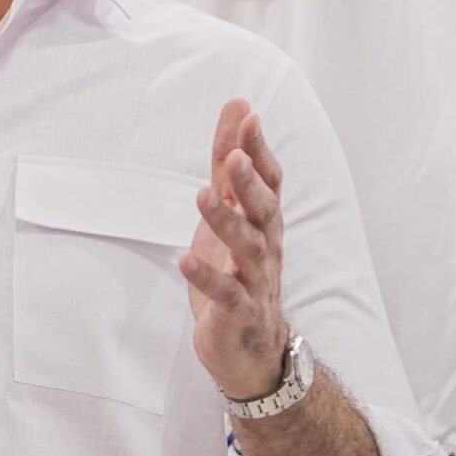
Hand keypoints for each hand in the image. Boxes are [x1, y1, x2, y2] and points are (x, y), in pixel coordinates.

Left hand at [183, 98, 293, 400]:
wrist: (250, 348)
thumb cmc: (239, 272)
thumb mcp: (232, 212)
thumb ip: (230, 164)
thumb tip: (238, 106)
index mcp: (264, 222)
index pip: (269, 180)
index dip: (259, 149)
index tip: (248, 116)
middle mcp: (266, 247)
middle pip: (264, 210)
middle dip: (250, 181)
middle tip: (234, 155)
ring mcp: (255, 281)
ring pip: (247, 248)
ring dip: (226, 222)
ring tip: (203, 197)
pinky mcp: (238, 313)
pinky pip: (226, 294)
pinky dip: (207, 277)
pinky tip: (186, 260)